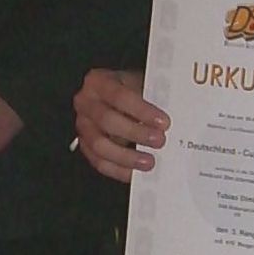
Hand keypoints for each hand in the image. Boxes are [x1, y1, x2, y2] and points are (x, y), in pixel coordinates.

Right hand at [74, 67, 166, 182]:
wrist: (122, 98)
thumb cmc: (133, 90)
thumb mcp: (142, 84)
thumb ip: (153, 99)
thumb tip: (170, 119)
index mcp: (98, 81)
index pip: (119, 95)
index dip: (142, 110)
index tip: (163, 122)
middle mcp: (85, 102)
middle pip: (107, 121)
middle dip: (136, 133)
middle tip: (159, 141)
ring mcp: (83, 126)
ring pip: (100, 145)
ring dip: (127, 156)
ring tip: (149, 161)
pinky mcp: (85, 146)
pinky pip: (99, 162)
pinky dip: (119, 170)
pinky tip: (136, 173)